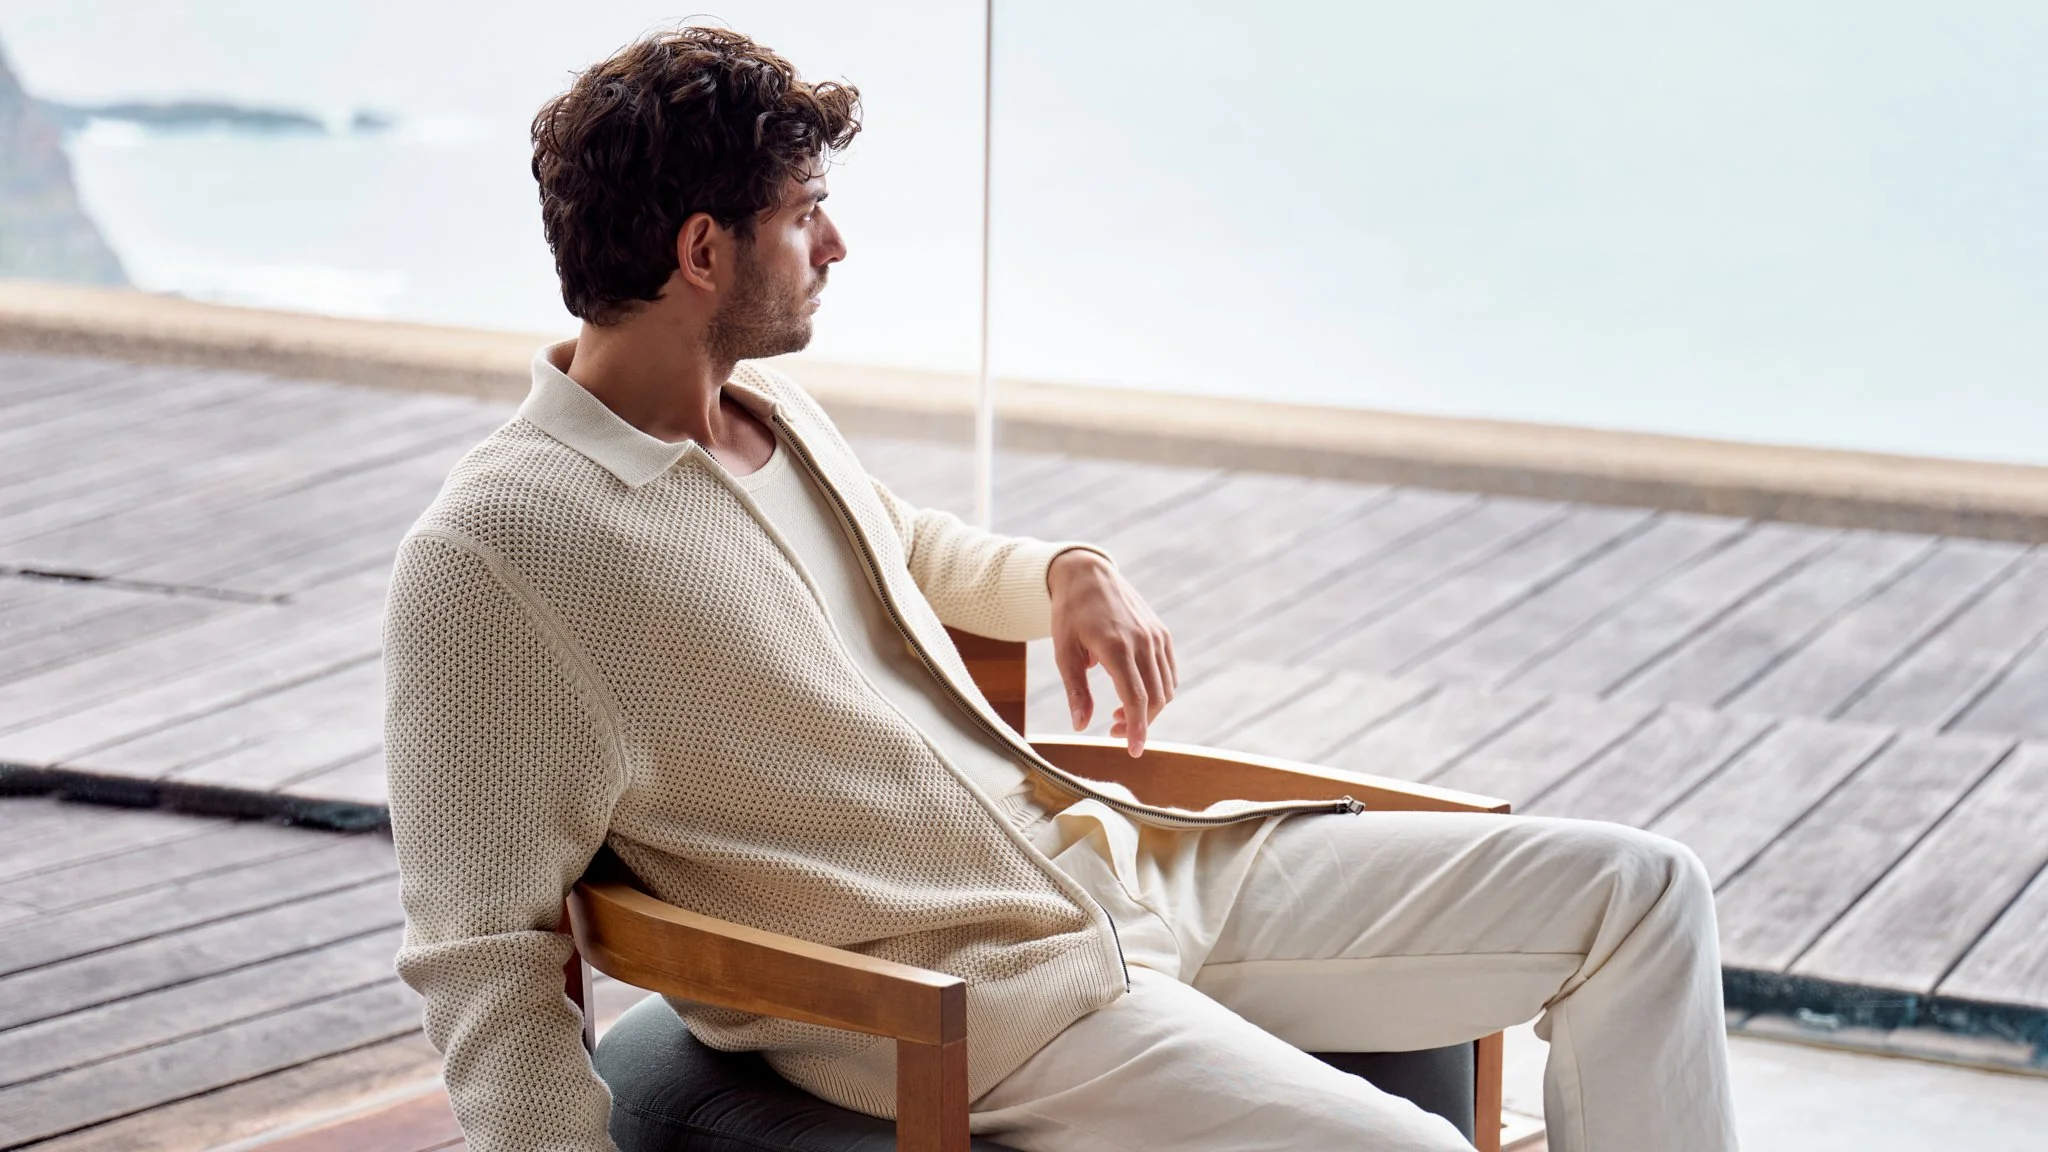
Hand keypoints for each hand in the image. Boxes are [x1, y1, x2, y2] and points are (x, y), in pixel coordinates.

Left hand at [1047, 548, 1177, 756]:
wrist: (1087, 574)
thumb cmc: (1070, 614)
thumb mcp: (1063, 652)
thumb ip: (1075, 690)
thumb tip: (1080, 726)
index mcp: (1116, 646)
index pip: (1136, 698)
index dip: (1138, 729)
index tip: (1135, 751)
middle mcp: (1143, 641)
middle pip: (1155, 698)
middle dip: (1139, 723)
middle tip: (1112, 731)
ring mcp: (1156, 636)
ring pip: (1166, 688)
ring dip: (1148, 709)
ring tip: (1118, 714)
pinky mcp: (1162, 633)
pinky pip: (1168, 672)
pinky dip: (1158, 691)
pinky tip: (1134, 694)